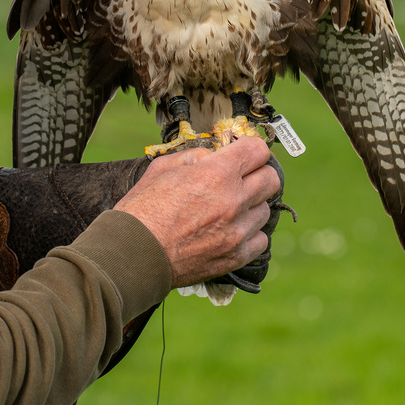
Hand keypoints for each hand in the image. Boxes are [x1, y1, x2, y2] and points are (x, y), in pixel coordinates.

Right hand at [114, 136, 278, 287]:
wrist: (133, 255)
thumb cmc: (142, 210)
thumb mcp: (163, 168)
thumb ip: (195, 156)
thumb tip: (214, 156)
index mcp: (217, 173)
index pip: (259, 150)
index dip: (250, 148)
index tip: (243, 154)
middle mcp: (234, 200)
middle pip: (271, 179)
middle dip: (257, 174)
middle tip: (240, 179)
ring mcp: (237, 231)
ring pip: (266, 210)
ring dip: (251, 206)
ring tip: (229, 209)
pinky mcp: (236, 256)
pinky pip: (261, 240)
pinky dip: (250, 234)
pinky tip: (231, 231)